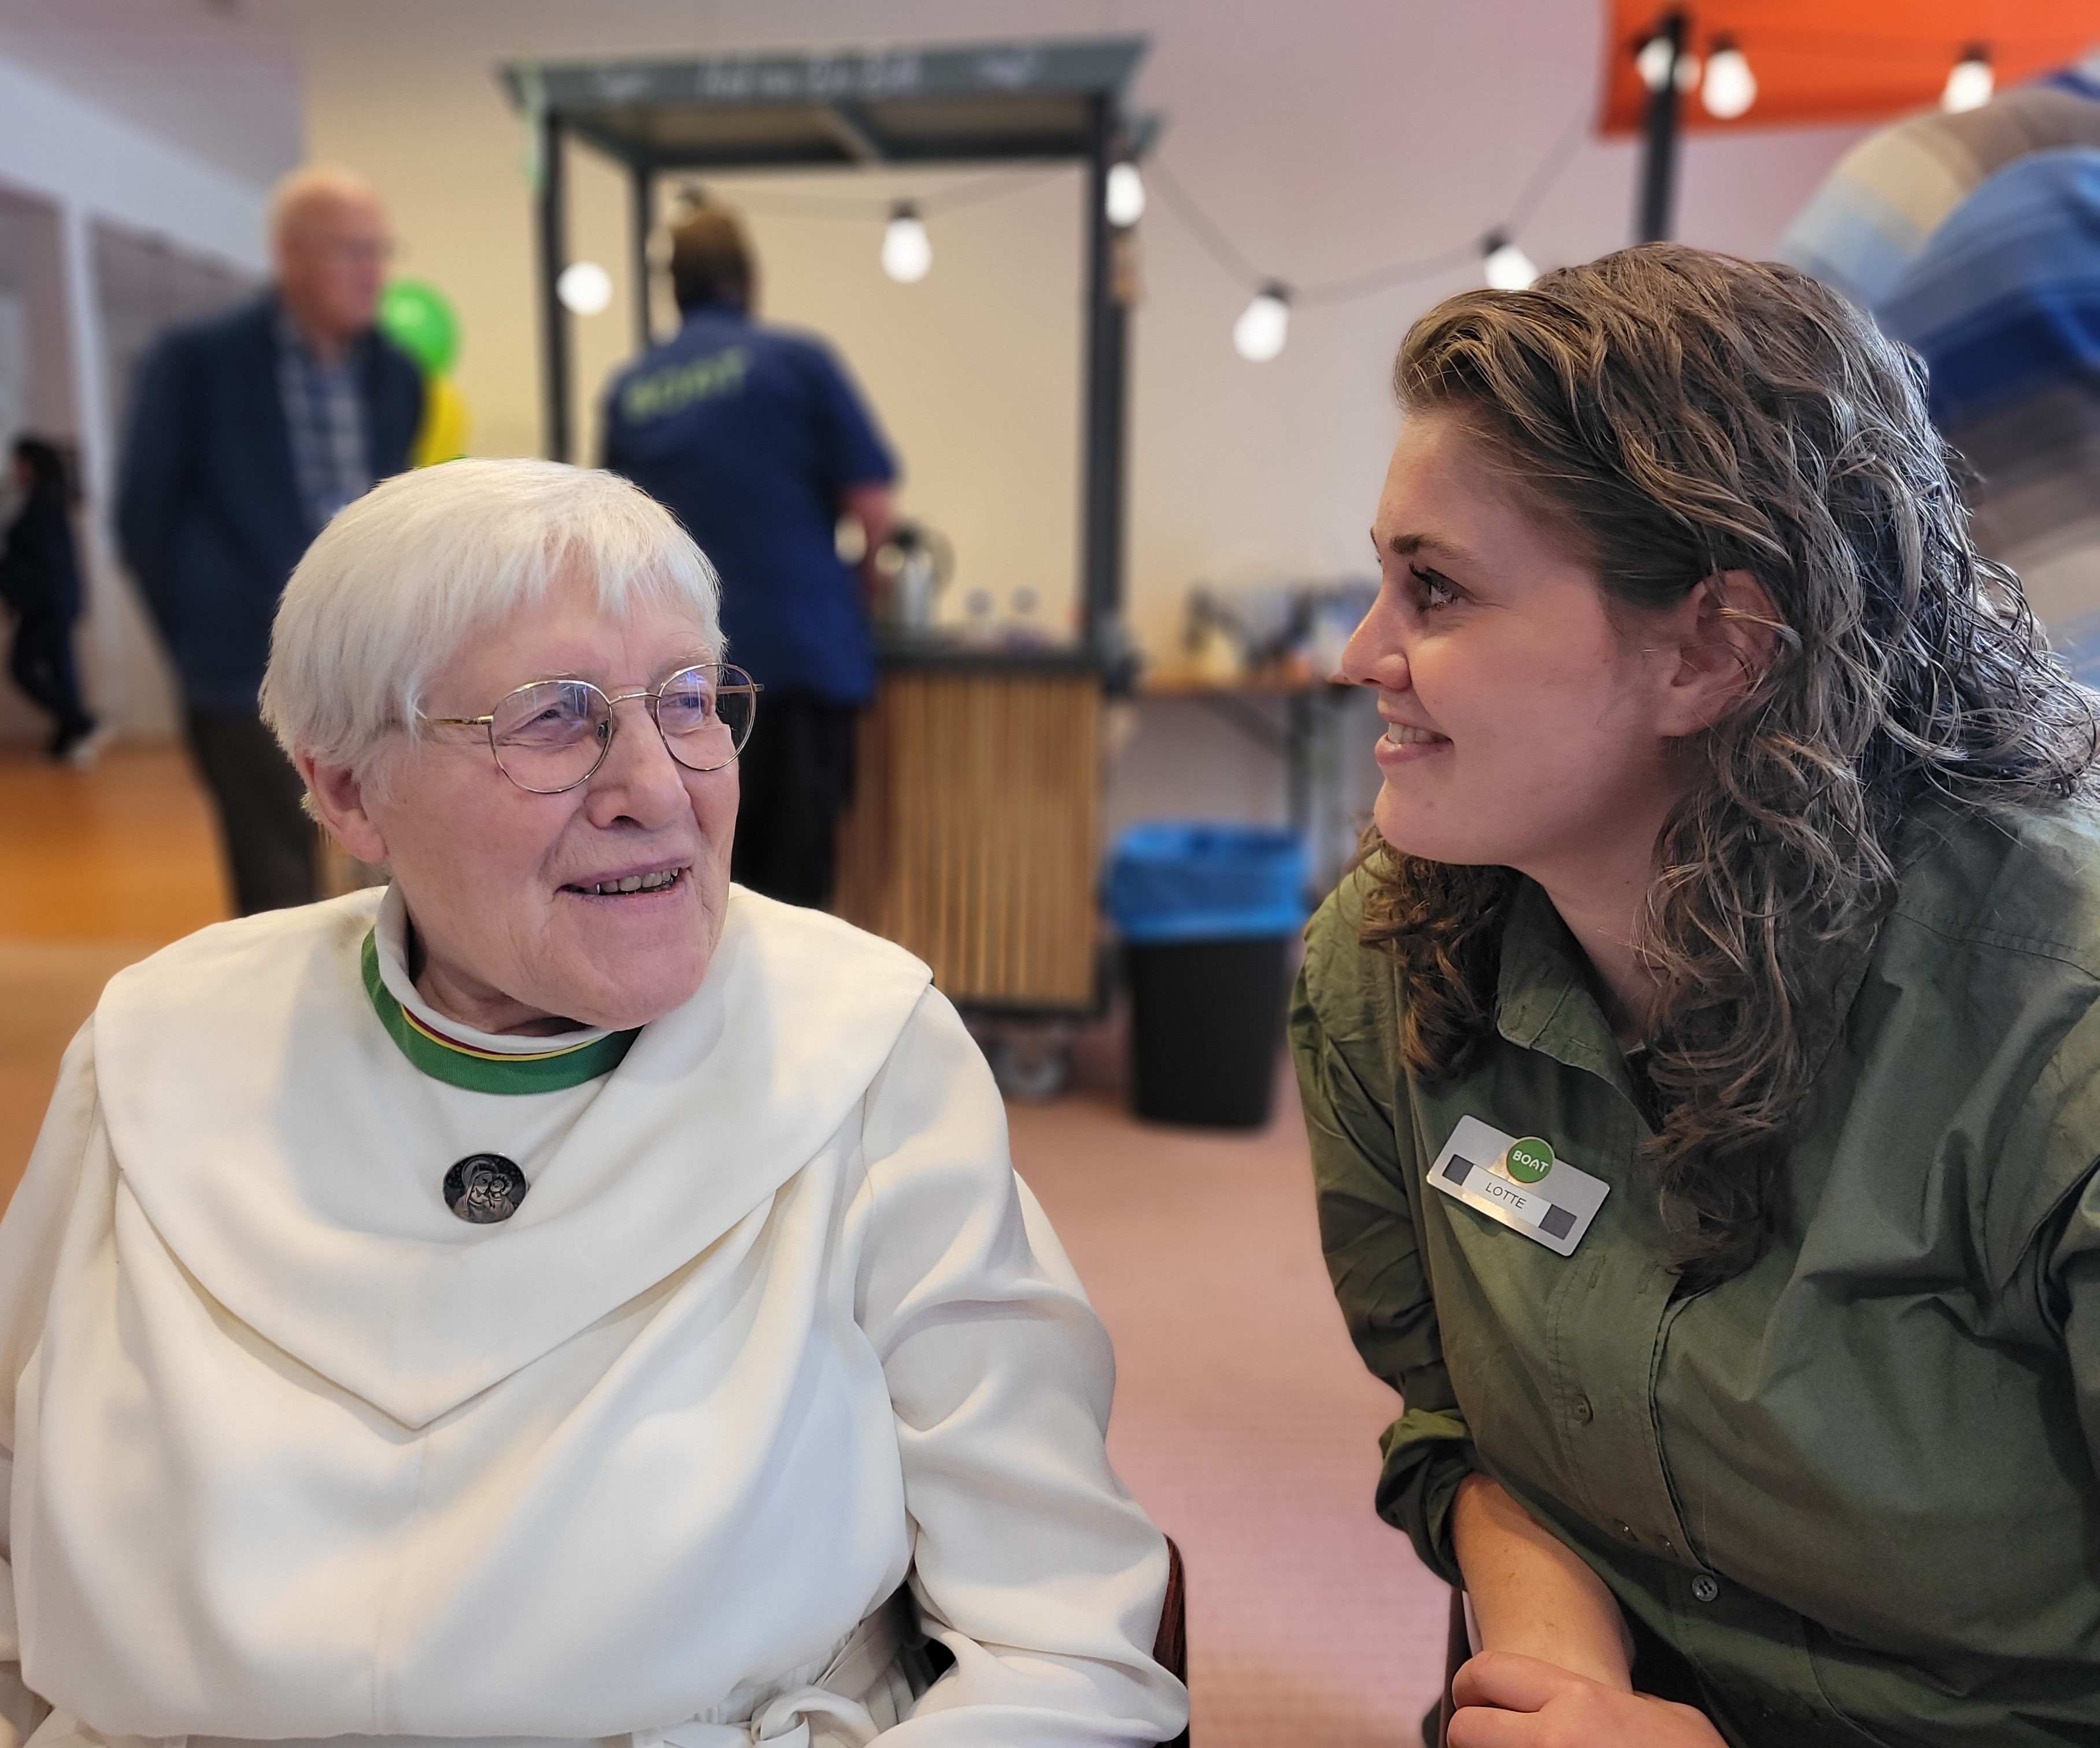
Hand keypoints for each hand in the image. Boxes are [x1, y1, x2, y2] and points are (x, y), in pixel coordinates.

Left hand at [1447, 1651, 1726, 1747]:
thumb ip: (1618, 1700)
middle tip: (1485, 1737)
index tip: (1474, 1697)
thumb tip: (1593, 1702)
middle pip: (1464, 1729)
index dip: (1471, 1684)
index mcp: (1579, 1700)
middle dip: (1470, 1733)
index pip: (1486, 1671)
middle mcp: (1553, 1740)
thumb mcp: (1668, 1716)